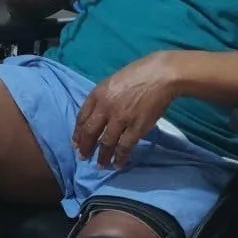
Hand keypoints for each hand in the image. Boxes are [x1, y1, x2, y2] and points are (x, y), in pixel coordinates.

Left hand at [73, 53, 180, 168]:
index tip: (76, 142)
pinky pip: (124, 146)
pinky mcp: (136, 127)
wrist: (162, 74)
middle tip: (83, 157)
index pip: (82, 117)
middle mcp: (105, 107)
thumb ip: (103, 97)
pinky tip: (118, 163)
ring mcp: (120, 118)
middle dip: (85, 147)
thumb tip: (97, 116)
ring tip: (101, 164)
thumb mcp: (112, 81)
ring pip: (106, 143)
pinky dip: (120, 157)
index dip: (78, 132)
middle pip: (90, 132)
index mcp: (97, 94)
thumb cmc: (139, 73)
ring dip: (102, 156)